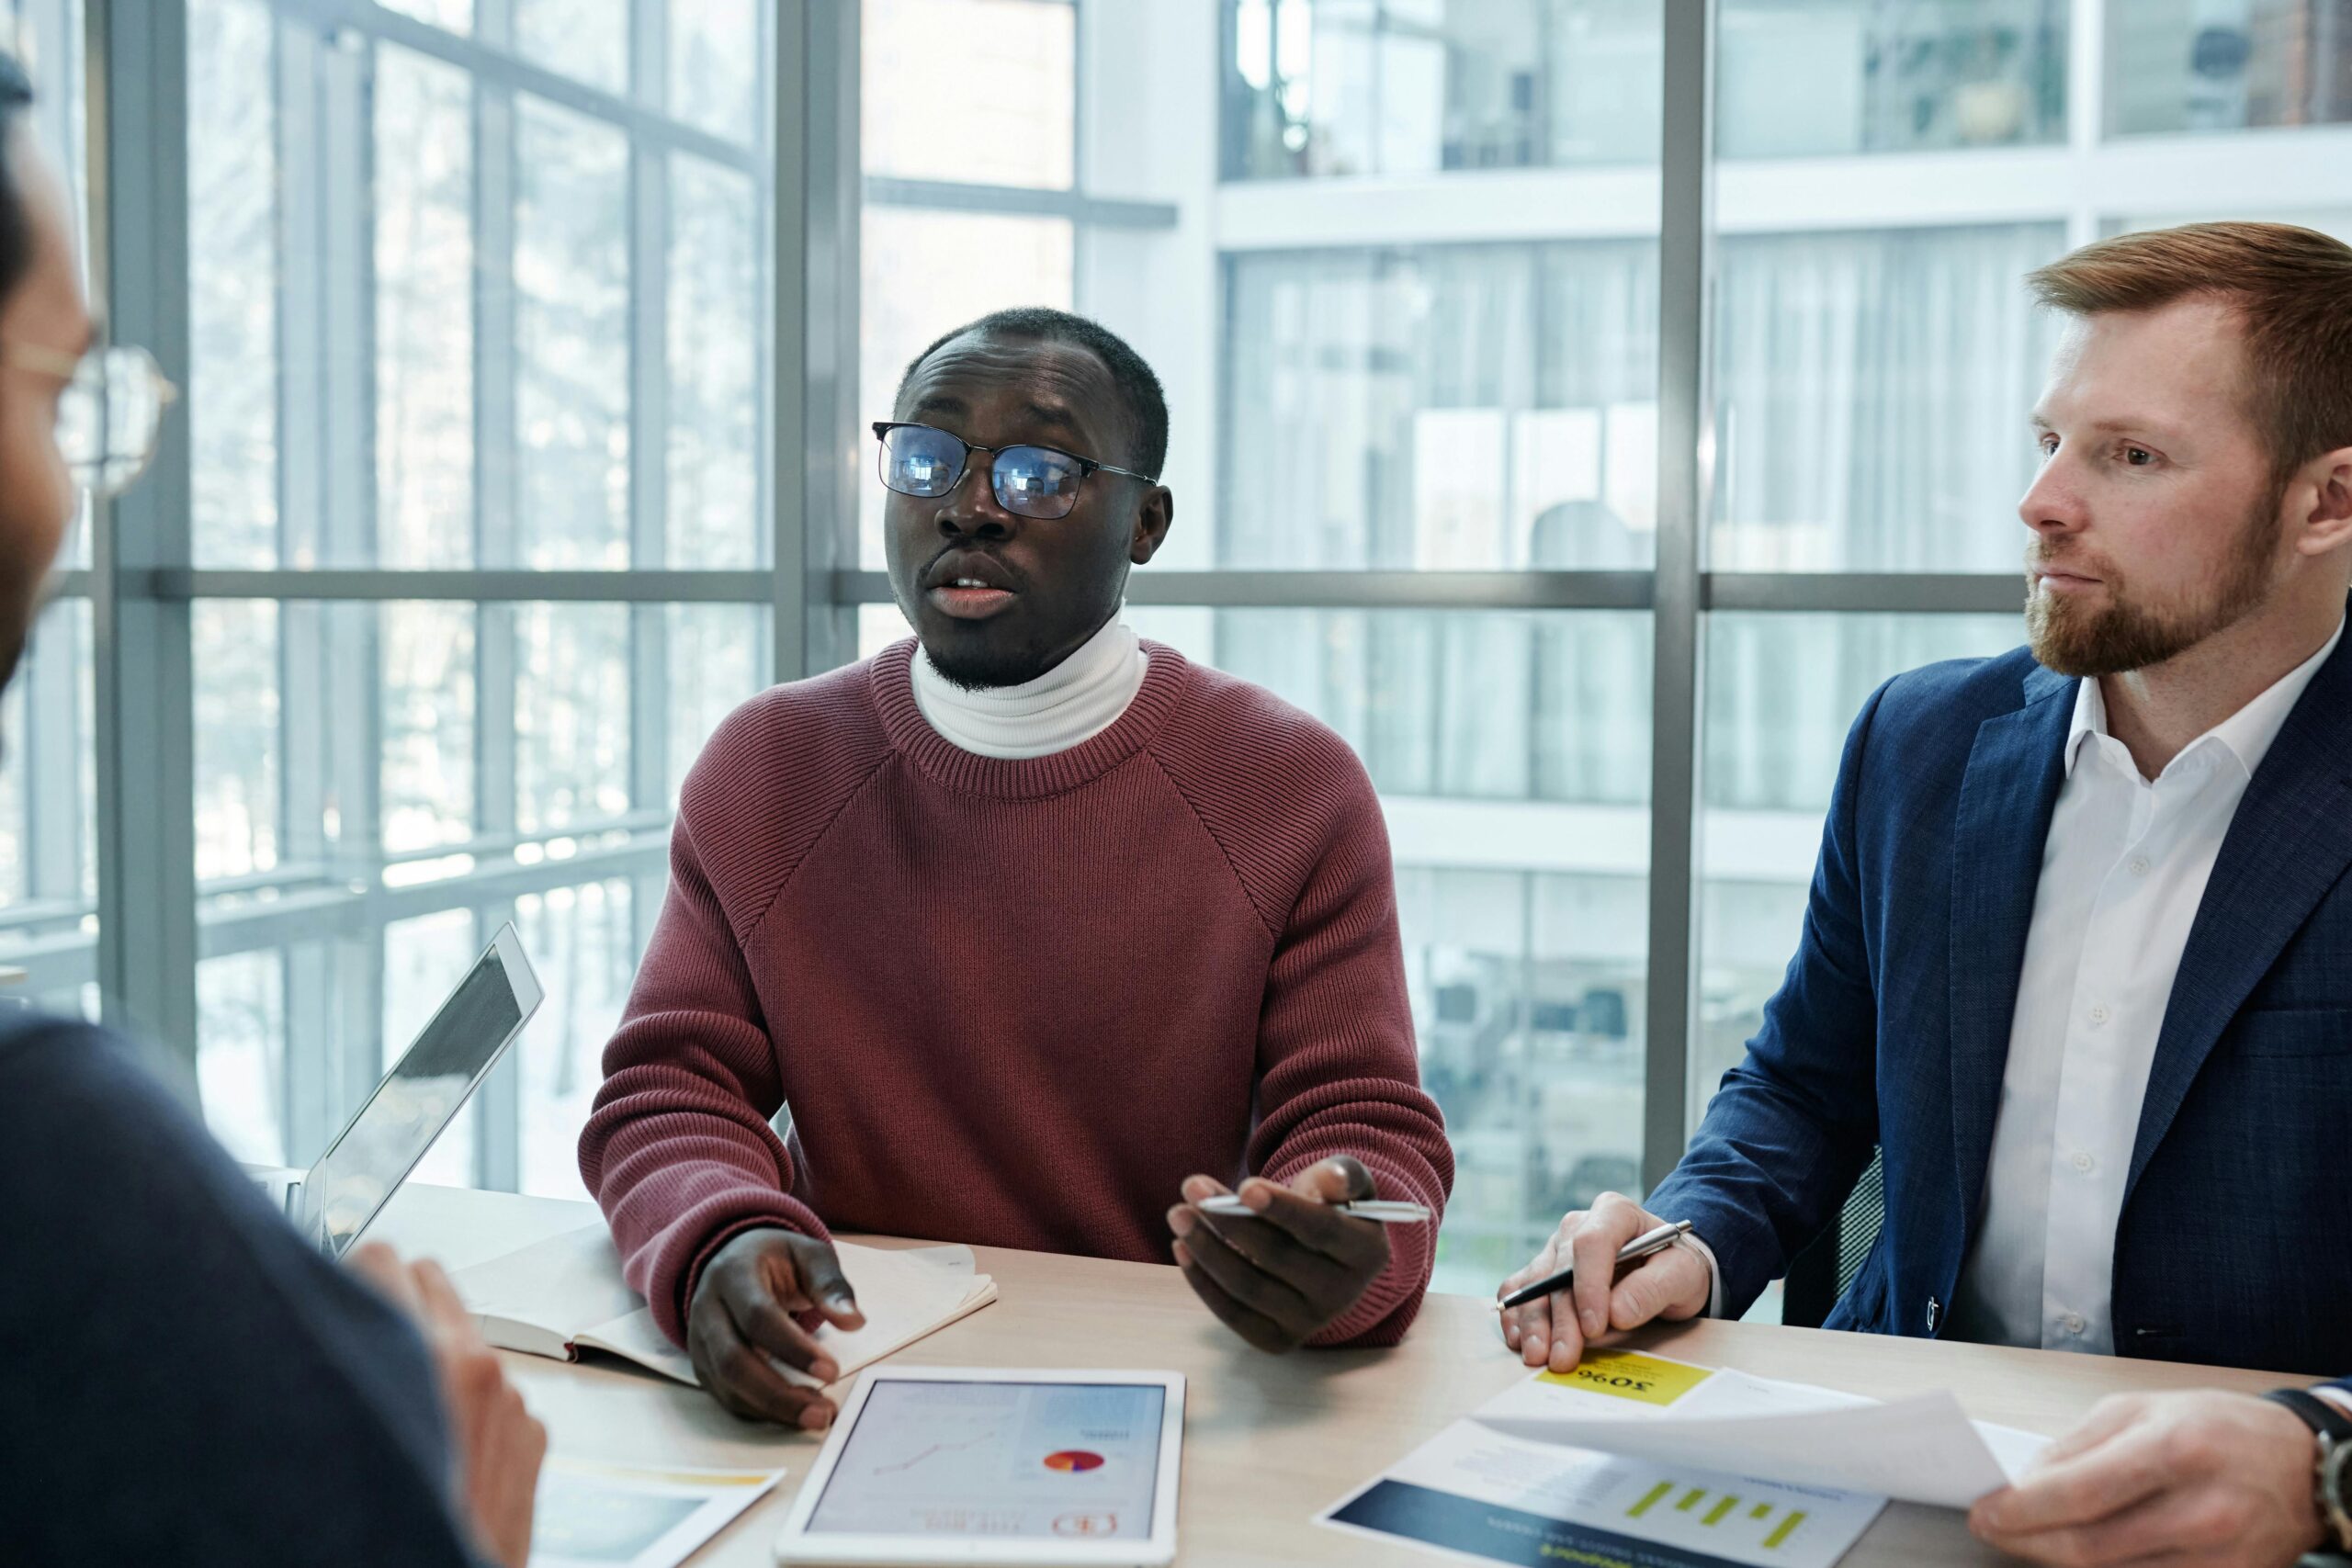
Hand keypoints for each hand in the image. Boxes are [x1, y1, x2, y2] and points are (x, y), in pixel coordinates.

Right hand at [350, 1243, 547, 1567]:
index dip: (349, 1283)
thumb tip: (319, 1328)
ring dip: (430, 1355)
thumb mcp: (335, 1437)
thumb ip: (332, 1367)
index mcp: (429, 1356)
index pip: (384, 1261)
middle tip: (359, 1346)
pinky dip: (465, 1403)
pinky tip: (432, 1448)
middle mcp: (480, 1366)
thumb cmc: (394, 1529)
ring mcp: (514, 1399)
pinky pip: (493, 1389)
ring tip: (393, 1410)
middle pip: (428, 1281)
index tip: (334, 1304)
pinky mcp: (533, 1434)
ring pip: (462, 1336)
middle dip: (391, 1305)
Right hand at [686, 1227, 865, 1430]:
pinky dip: (761, 1412)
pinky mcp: (703, 1365)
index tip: (832, 1372)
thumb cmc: (776, 1259)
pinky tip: (794, 1412)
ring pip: (727, 1386)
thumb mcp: (808, 1255)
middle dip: (779, 1395)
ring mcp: (700, 1341)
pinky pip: (727, 1397)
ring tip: (816, 1415)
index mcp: (733, 1274)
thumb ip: (830, 1286)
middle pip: (734, 1362)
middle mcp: (707, 1309)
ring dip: (772, 1409)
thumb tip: (854, 1321)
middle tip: (823, 1412)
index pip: (758, 1317)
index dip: (793, 1349)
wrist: (733, 1258)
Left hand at [1165, 1157, 1390, 1352]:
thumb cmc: (1331, 1208)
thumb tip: (1331, 1180)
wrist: (1326, 1257)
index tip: (1244, 1186)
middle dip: (1229, 1220)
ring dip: (1207, 1249)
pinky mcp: (1278, 1340)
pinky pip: (1233, 1315)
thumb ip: (1341, 1175)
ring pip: (1249, 1287)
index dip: (1282, 1208)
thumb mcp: (1345, 1184)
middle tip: (1191, 1188)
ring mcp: (1310, 1323)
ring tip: (1179, 1215)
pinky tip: (1183, 1249)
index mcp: (1367, 1252)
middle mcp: (1343, 1295)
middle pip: (1278, 1257)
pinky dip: (1203, 1282)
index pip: (1321, 1229)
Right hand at [1498, 1192, 1707, 1371]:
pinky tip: (1518, 1339)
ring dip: (1534, 1322)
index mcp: (1614, 1213)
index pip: (1592, 1243)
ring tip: (1537, 1356)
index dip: (1589, 1285)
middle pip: (1560, 1271)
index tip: (1595, 1327)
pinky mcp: (1542, 1270)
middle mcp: (1577, 1226)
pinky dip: (1515, 1313)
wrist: (1664, 1270)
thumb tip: (1617, 1313)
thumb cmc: (1674, 1268)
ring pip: (1535, 1283)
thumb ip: (1652, 1290)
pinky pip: (1518, 1288)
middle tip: (1564, 1358)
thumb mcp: (1681, 1276)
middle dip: (1561, 1319)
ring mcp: (1555, 1248)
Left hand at [1969, 1390, 2325, 1567]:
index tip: (1984, 1511)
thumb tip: (2024, 1482)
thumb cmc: (2219, 1428)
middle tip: (1992, 1528)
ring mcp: (2217, 1558)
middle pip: (2089, 1547)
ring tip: (2030, 1535)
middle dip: (2027, 1540)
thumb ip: (2077, 1445)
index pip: (2080, 1494)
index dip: (2022, 1509)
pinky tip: (2079, 1550)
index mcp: (2175, 1451)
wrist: (2304, 1467)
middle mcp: (2200, 1511)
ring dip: (2058, 1558)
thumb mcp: (2142, 1409)